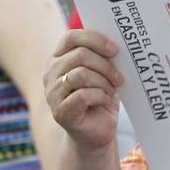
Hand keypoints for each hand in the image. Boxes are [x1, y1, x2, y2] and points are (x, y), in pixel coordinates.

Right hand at [45, 30, 122, 150]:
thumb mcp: (102, 73)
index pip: (71, 37)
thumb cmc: (100, 99)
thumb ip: (102, 57)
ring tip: (111, 91)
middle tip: (119, 78)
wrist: (96, 132)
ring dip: (104, 81)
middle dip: (105, 65)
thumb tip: (116, 44)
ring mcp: (53, 93)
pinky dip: (100, 96)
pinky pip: (83, 95)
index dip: (94, 39)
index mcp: (58, 59)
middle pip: (80, 55)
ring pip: (81, 74)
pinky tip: (105, 101)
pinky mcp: (61, 112)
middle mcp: (50, 73)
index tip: (115, 49)